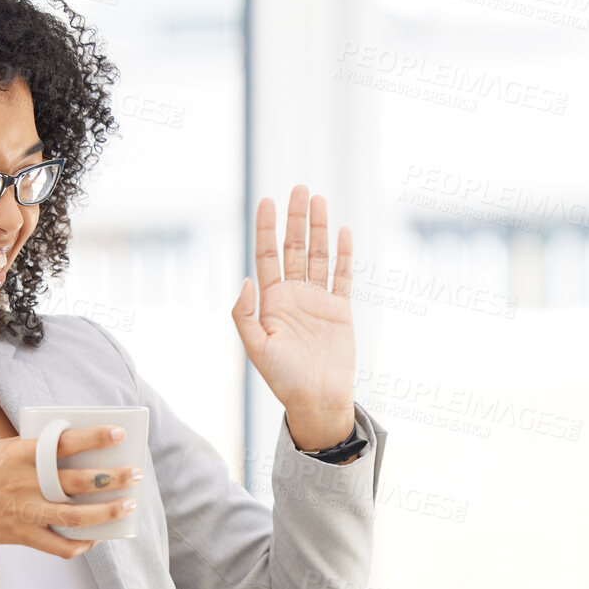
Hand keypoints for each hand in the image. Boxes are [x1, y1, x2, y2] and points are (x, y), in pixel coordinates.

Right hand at [0, 425, 142, 558]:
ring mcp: (25, 513)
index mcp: (18, 456)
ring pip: (76, 517)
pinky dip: (81, 545)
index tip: (118, 433)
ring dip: (107, 512)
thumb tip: (62, 445)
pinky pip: (59, 546)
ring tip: (127, 505)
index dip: (94, 438)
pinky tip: (95, 538)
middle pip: (79, 482)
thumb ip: (28, 448)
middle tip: (134, 474)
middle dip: (112, 478)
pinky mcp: (22, 537)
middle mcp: (25, 485)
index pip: (64, 444)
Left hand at [230, 184, 357, 449]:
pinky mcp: (340, 310)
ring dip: (318, 228)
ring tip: (318, 200)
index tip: (267, 200)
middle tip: (299, 188)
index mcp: (271, 301)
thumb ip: (245, 315)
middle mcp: (293, 295)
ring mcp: (317, 301)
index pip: (267, 255)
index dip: (266, 227)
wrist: (317, 400)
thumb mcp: (256, 348)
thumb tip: (246, 279)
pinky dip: (343, 255)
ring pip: (318, 256)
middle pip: (294, 248)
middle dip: (295, 219)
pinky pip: (342, 277)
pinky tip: (342, 232)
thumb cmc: (283, 379)